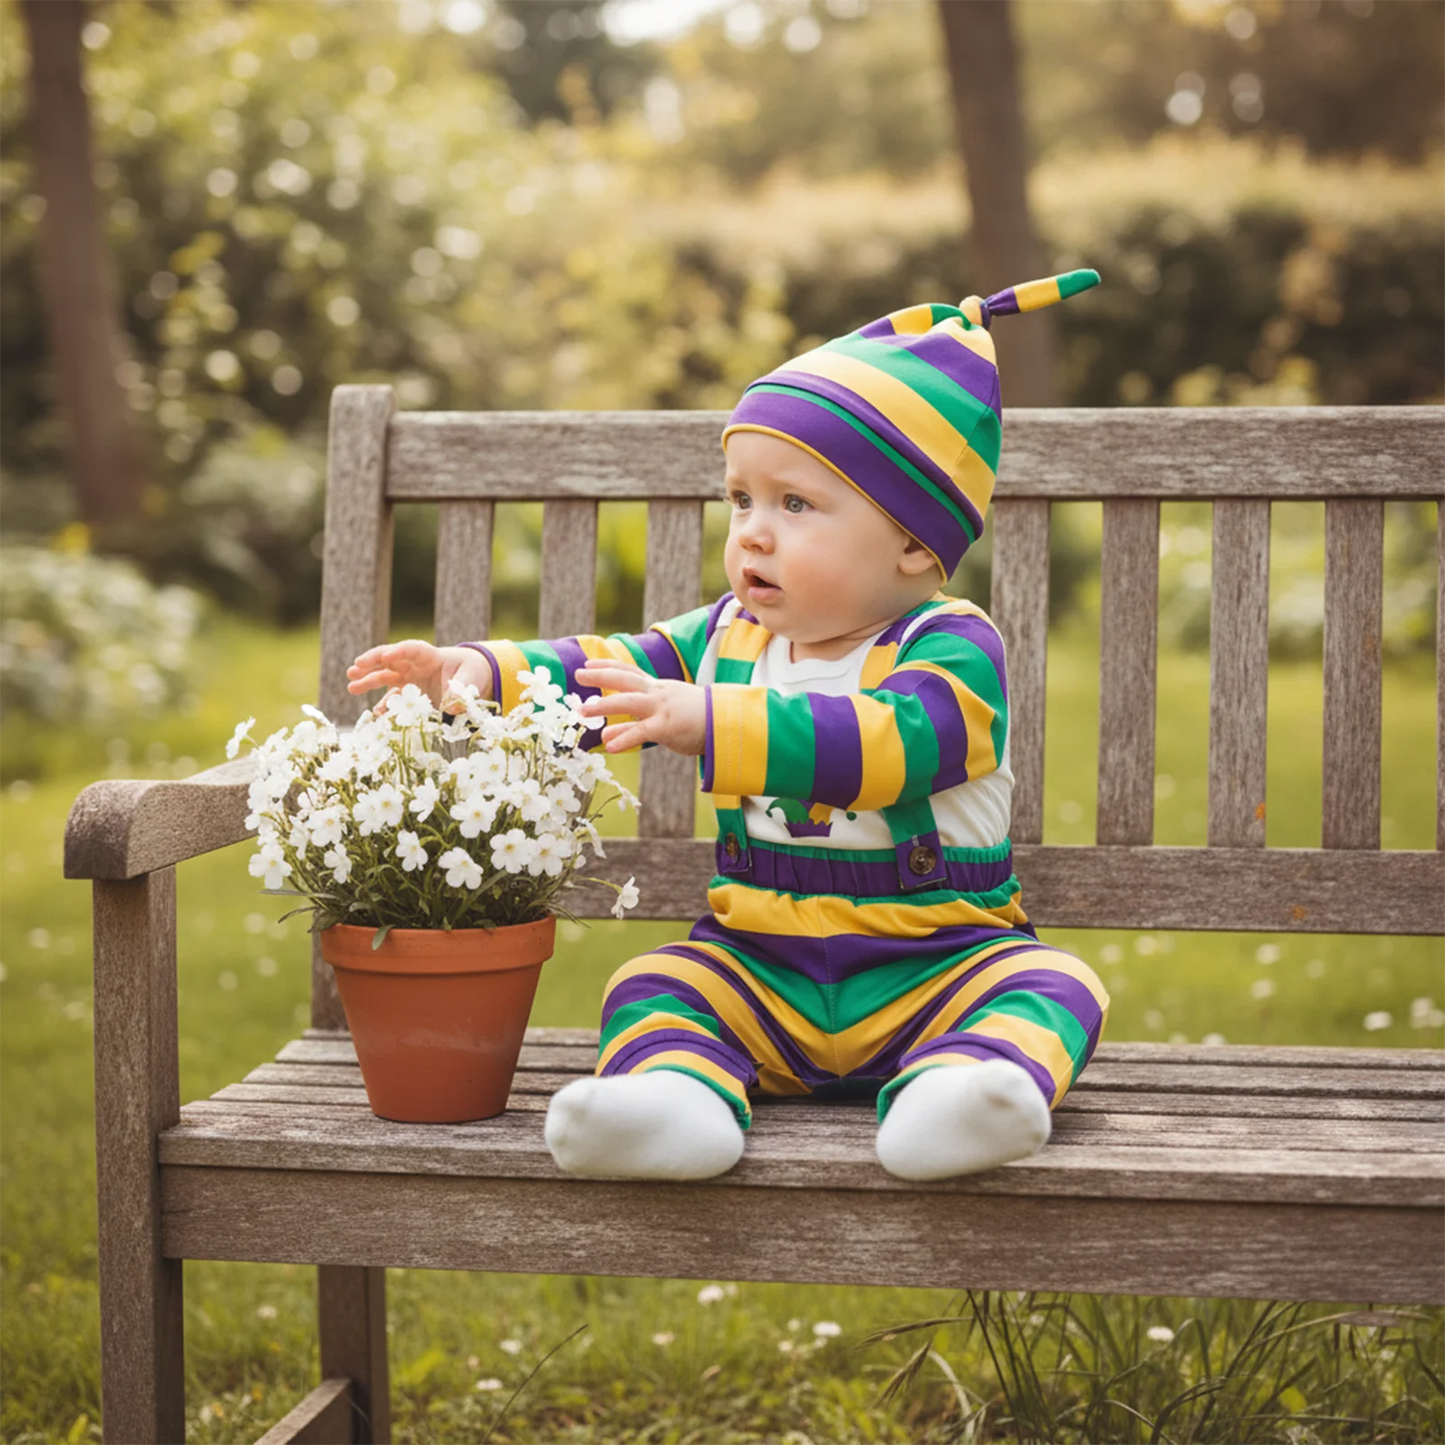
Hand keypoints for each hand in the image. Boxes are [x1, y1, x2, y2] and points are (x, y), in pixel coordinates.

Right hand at [346, 642, 492, 712]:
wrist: (469, 678)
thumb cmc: (470, 672)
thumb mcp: (472, 678)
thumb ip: (462, 690)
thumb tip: (453, 706)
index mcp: (429, 656)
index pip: (411, 649)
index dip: (398, 651)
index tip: (386, 656)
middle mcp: (414, 666)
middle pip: (389, 660)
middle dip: (371, 662)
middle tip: (354, 668)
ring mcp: (408, 680)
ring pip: (384, 677)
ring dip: (368, 681)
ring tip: (351, 687)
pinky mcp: (408, 695)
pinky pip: (392, 700)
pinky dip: (384, 707)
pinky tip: (376, 714)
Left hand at [575, 662, 706, 755]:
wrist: (728, 724)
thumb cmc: (697, 720)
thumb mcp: (662, 718)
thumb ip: (632, 724)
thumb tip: (604, 732)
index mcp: (658, 688)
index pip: (629, 672)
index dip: (608, 666)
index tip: (588, 663)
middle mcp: (657, 694)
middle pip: (624, 680)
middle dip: (600, 676)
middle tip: (578, 674)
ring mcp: (662, 709)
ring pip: (628, 702)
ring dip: (603, 705)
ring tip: (582, 711)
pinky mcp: (667, 727)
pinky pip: (642, 732)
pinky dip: (624, 738)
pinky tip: (608, 746)